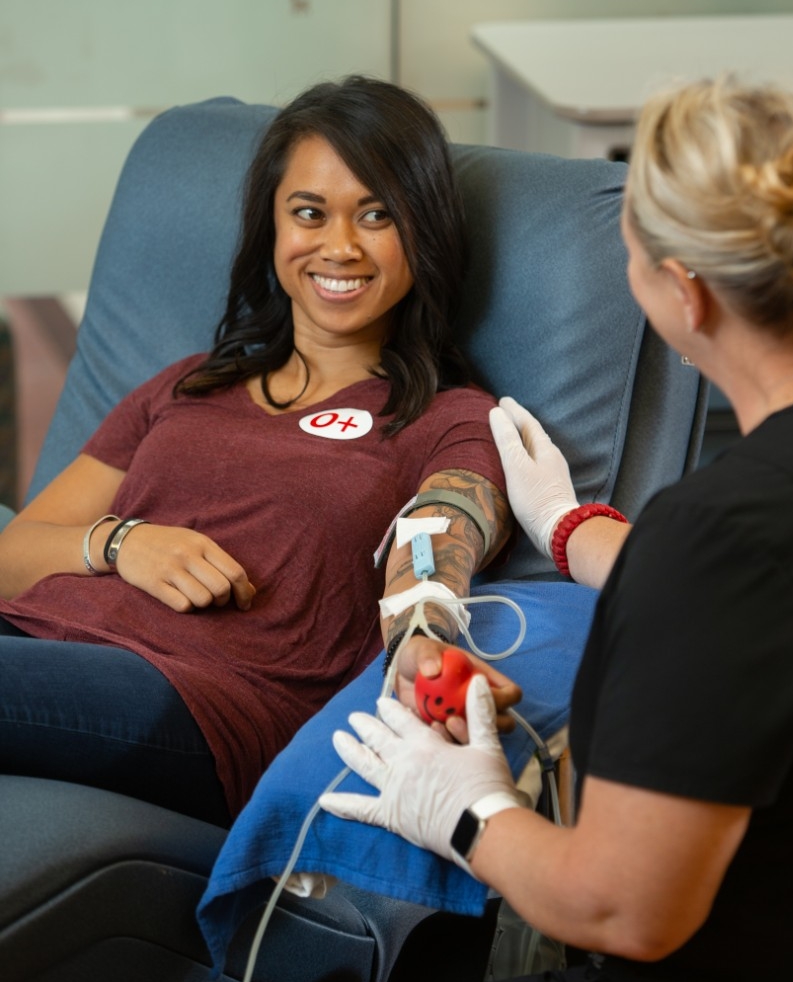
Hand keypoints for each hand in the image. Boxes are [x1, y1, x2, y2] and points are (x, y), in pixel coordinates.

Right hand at [114, 523, 255, 611]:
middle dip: (224, 600)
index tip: (244, 603)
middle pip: (221, 588)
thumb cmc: (169, 544)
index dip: (245, 592)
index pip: (235, 572)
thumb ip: (222, 564)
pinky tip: (181, 599)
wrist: (127, 540)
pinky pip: (181, 605)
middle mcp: (188, 555)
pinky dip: (186, 607)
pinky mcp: (153, 583)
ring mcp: (170, 569)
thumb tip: (251, 591)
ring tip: (197, 597)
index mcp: (203, 543)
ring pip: (203, 599)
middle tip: (217, 600)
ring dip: (204, 604)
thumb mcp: (197, 544)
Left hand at [320, 675, 521, 865]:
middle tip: (354, 716)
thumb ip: (480, 711)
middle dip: (366, 725)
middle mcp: (403, 762)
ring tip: (337, 738)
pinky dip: (342, 804)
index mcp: (424, 743)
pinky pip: (362, 809)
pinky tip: (325, 800)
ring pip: (365, 765)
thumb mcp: (487, 744)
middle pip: (379, 738)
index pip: (402, 720)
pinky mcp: (391, 816)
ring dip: (350, 750)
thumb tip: (476, 680)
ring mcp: (394, 789)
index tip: (381, 702)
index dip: (390, 710)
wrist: (481, 827)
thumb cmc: (487, 786)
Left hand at [393, 634, 521, 741]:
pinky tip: (429, 729)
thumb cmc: (420, 657)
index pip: (511, 693)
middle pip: (504, 723)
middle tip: (461, 716)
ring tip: (444, 723)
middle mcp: (480, 703)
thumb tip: (432, 669)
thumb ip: (427, 656)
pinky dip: (446, 741)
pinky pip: (456, 745)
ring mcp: (466, 721)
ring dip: (466, 736)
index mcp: (484, 680)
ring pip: (482, 740)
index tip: (478, 696)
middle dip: (488, 725)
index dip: (504, 698)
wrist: (402, 674)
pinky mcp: (449, 734)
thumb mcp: (422, 650)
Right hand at [489, 397, 578, 558]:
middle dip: (518, 422)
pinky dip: (525, 455)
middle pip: (533, 433)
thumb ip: (506, 440)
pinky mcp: (551, 487)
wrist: (558, 530)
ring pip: (535, 448)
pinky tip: (520, 463)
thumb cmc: (535, 498)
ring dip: (522, 439)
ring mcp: (553, 472)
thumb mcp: (516, 467)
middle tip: (504, 414)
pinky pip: (536, 461)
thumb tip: (496, 413)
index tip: (501, 401)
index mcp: (545, 449)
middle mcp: (552, 457)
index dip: (514, 411)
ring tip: (509, 435)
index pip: (528, 422)